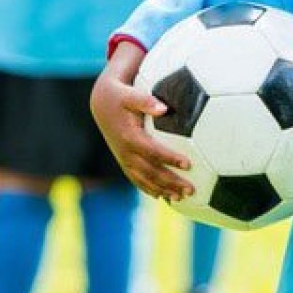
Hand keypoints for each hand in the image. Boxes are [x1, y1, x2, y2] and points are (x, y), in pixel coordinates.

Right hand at [91, 43, 194, 202]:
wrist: (101, 103)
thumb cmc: (121, 95)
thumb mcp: (131, 94)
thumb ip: (146, 100)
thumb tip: (164, 108)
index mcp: (129, 136)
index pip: (152, 152)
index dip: (170, 158)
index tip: (188, 164)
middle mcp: (125, 152)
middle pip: (150, 172)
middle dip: (170, 182)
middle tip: (191, 189)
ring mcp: (124, 159)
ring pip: (144, 180)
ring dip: (163, 190)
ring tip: (181, 198)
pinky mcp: (123, 161)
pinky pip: (137, 179)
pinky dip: (150, 189)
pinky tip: (164, 197)